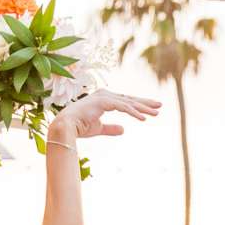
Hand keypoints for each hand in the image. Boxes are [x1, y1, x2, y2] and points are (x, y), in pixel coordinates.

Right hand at [45, 89, 159, 146]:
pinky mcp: (104, 101)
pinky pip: (123, 107)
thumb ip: (111, 128)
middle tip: (160, 106)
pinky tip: (144, 119)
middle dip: (145, 103)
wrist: (64, 127)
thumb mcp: (98, 129)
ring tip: (156, 113)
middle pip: (130, 99)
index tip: (151, 110)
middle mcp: (105, 95)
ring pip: (129, 103)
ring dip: (143, 108)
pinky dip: (134, 113)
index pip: (125, 101)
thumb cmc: (77, 128)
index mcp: (103, 99)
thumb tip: (124, 130)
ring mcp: (104, 97)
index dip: (138, 106)